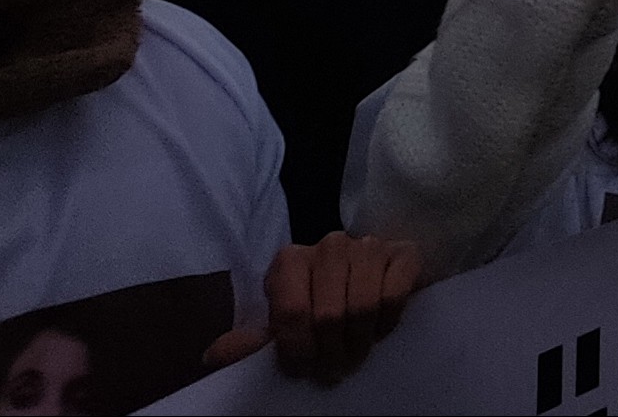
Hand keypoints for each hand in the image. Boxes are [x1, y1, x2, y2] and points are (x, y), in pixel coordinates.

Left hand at [198, 230, 423, 380]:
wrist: (370, 281)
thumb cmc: (318, 305)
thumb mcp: (280, 324)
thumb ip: (251, 341)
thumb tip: (213, 356)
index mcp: (290, 260)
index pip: (291, 311)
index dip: (297, 350)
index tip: (302, 371)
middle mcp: (329, 245)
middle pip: (329, 314)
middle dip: (331, 352)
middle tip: (332, 370)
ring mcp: (369, 245)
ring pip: (364, 306)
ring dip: (359, 342)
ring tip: (354, 356)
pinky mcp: (404, 252)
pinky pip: (395, 295)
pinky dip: (386, 323)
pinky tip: (378, 331)